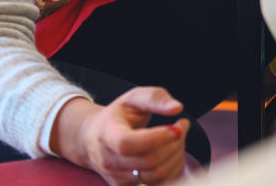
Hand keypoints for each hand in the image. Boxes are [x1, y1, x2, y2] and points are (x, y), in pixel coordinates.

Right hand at [70, 89, 188, 184]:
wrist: (93, 138)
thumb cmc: (117, 115)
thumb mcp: (133, 98)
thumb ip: (155, 98)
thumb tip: (177, 108)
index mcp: (107, 134)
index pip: (128, 144)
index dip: (157, 138)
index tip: (177, 127)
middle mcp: (108, 160)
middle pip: (148, 161)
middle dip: (174, 144)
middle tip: (182, 128)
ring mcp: (117, 178)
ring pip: (156, 176)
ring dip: (176, 157)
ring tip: (178, 140)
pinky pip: (158, 184)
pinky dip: (173, 170)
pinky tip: (173, 154)